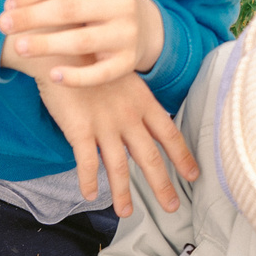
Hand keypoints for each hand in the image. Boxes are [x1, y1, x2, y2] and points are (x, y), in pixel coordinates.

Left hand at [0, 0, 165, 82]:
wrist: (143, 25)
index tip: (7, 5)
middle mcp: (122, 1)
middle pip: (68, 9)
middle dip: (32, 17)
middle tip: (2, 25)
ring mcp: (127, 33)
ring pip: (81, 41)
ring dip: (46, 45)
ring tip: (19, 47)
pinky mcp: (128, 62)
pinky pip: (99, 74)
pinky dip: (76, 77)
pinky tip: (52, 76)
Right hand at [36, 72, 197, 217]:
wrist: (61, 44)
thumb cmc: (89, 56)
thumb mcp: (121, 73)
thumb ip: (131, 98)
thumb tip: (141, 116)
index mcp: (142, 101)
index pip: (169, 134)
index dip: (182, 156)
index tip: (193, 175)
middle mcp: (128, 116)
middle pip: (149, 157)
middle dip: (162, 185)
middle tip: (171, 207)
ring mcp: (104, 124)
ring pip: (119, 167)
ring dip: (123, 193)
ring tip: (126, 212)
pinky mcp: (79, 129)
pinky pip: (87, 162)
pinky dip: (88, 181)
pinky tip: (89, 195)